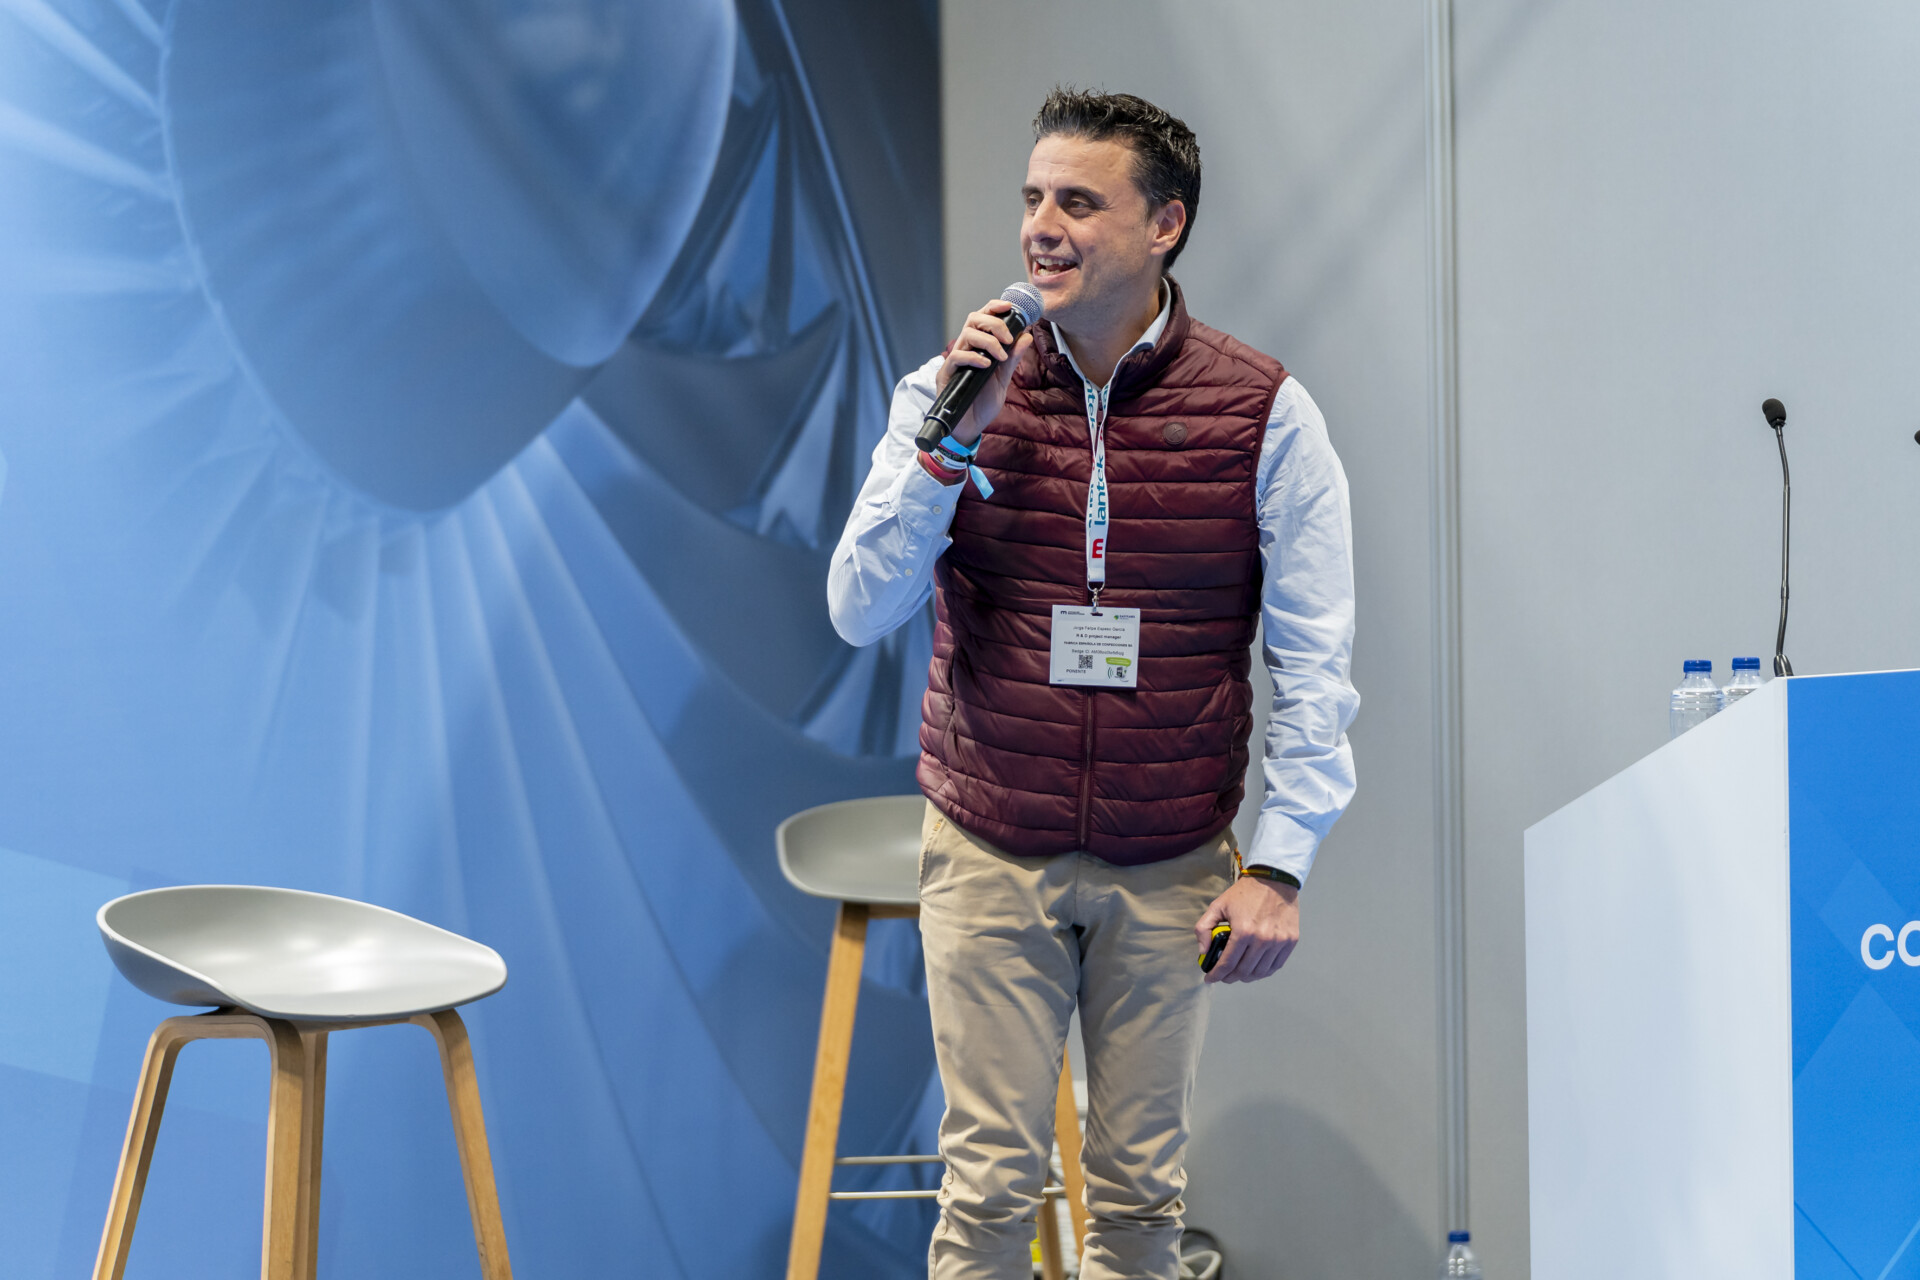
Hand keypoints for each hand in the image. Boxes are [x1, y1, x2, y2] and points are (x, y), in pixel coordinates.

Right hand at [936, 299, 1034, 443]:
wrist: (970, 428)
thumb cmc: (982, 403)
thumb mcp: (1003, 379)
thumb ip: (1013, 358)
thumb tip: (1027, 336)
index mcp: (978, 348)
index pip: (982, 318)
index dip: (993, 308)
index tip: (1009, 307)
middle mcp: (964, 350)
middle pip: (973, 320)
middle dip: (994, 323)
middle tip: (1008, 338)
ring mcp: (954, 362)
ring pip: (966, 335)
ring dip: (988, 341)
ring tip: (1000, 357)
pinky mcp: (946, 375)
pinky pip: (956, 357)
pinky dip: (973, 358)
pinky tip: (986, 366)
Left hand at [1195, 876, 1298, 984]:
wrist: (1274, 879)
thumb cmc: (1244, 893)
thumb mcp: (1218, 905)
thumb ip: (1203, 928)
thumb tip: (1203, 951)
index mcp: (1243, 931)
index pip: (1227, 964)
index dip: (1216, 975)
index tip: (1210, 979)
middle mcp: (1262, 939)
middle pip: (1244, 971)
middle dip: (1230, 978)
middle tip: (1223, 976)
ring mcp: (1278, 942)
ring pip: (1260, 972)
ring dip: (1247, 977)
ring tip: (1238, 973)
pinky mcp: (1290, 941)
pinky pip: (1276, 965)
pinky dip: (1264, 971)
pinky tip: (1255, 968)